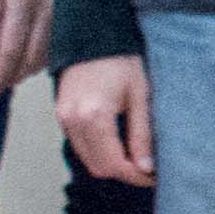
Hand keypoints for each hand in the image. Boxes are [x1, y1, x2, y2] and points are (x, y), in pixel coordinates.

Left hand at [0, 0, 55, 96]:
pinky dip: (41, 59)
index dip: (0, 73)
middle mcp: (48, 9)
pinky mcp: (73, 17)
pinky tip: (28, 60)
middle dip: (13, 76)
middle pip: (31, 58)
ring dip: (27, 70)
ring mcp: (64, 14)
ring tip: (11, 75)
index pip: (11, 47)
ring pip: (46, 56)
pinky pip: (58, 47)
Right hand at [57, 54, 153, 184]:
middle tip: (148, 170)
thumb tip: (146, 168)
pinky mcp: (60, 114)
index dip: (135, 177)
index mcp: (94, 116)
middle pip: (98, 167)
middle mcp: (73, 121)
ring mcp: (63, 118)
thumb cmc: (121, 61)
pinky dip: (98, 151)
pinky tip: (118, 143)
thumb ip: (141, 135)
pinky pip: (79, 145)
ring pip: (87, 159)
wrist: (92, 35)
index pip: (114, 164)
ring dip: (110, 164)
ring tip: (136, 158)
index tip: (154, 178)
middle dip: (124, 173)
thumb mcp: (139, 96)